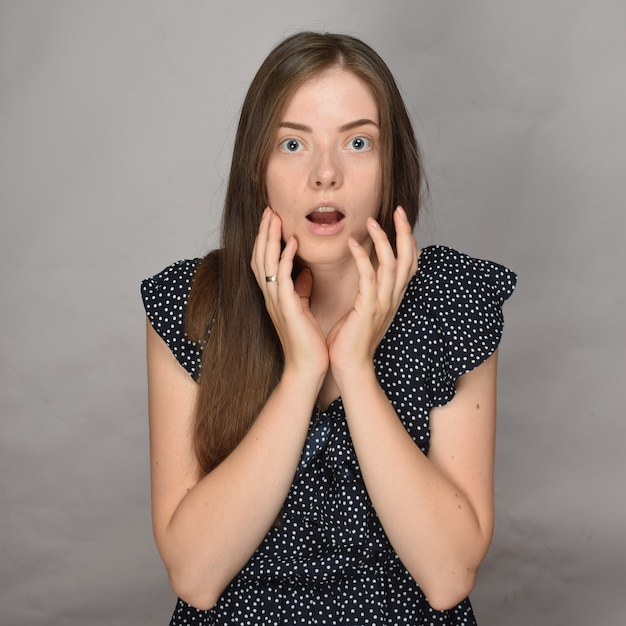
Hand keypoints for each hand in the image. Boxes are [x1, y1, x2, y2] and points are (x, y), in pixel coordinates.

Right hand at [251, 208, 328, 379]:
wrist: (308, 368)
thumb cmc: (307, 341)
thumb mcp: (302, 310)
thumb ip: (300, 290)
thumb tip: (305, 273)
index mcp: (275, 296)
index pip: (265, 261)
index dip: (266, 240)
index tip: (273, 219)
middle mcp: (271, 296)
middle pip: (260, 257)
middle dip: (264, 232)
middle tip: (270, 209)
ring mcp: (276, 302)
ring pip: (266, 263)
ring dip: (270, 239)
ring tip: (275, 217)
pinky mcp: (286, 308)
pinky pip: (282, 278)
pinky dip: (285, 258)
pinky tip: (291, 243)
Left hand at [327, 206, 418, 383]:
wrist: (350, 368)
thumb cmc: (350, 340)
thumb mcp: (363, 311)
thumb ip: (367, 292)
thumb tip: (363, 273)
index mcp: (391, 298)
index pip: (408, 265)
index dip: (408, 242)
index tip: (400, 221)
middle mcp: (392, 299)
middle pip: (408, 259)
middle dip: (405, 232)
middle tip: (399, 210)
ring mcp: (383, 303)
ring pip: (392, 264)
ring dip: (383, 239)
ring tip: (371, 221)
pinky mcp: (368, 308)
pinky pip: (369, 277)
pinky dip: (363, 257)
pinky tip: (354, 243)